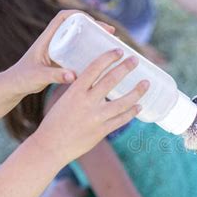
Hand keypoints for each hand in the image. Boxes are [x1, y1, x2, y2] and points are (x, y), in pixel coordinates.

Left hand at [4, 10, 115, 96]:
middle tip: (112, 34)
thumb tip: (73, 76)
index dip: (80, 15)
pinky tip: (106, 61)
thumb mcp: (39, 76)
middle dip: (96, 27)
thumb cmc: (23, 79)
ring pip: (81, 38)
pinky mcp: (64, 60)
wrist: (15, 86)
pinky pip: (81, 51)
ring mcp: (60, 49)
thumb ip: (54, 76)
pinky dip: (94, 52)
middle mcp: (54, 41)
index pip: (64, 17)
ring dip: (97, 39)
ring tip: (114, 45)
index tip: (95, 23)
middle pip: (77, 26)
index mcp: (47, 38)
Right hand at [31, 49, 148, 164]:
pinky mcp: (102, 131)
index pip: (94, 68)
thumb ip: (81, 92)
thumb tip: (98, 83)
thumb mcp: (65, 100)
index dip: (108, 58)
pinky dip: (131, 112)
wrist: (50, 146)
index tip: (119, 50)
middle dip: (125, 68)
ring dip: (136, 92)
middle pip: (110, 80)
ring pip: (122, 102)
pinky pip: (121, 120)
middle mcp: (87, 102)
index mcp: (75, 91)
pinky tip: (139, 106)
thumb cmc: (55, 122)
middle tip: (136, 60)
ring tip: (146, 83)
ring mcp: (96, 117)